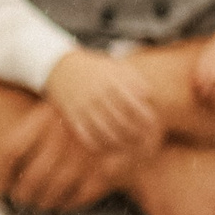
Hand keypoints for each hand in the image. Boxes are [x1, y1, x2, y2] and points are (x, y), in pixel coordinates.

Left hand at [1, 103, 131, 212]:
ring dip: (43, 203)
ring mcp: (86, 154)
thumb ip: (28, 129)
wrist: (130, 105)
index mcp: (46, 117)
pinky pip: (81, 196)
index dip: (0, 173)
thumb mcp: (53, 108)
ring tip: (40, 204)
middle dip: (22, 195)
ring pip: (53, 191)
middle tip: (21, 200)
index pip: (10, 150)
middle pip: (30, 178)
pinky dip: (68, 204)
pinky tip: (63, 205)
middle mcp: (64, 136)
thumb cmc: (83, 111)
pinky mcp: (107, 168)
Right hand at [43, 49, 163, 153]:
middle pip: (120, 122)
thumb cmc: (97, 69)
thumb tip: (147, 95)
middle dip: (134, 134)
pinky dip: (98, 145)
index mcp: (112, 84)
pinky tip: (107, 147)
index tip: (153, 124)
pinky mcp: (72, 116)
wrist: (62, 67)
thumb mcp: (117, 67)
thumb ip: (135, 79)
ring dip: (118, 143)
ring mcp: (83, 107)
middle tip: (143, 140)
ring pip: (104, 133)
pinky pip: (86, 136)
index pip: (133, 106)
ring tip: (127, 146)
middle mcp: (98, 96)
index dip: (145, 118)